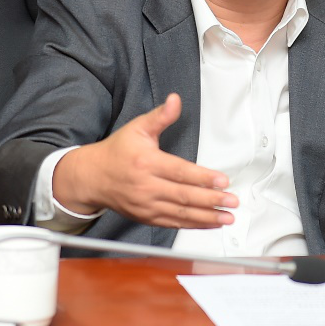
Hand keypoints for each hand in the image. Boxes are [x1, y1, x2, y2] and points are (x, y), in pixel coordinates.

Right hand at [53, 93, 235, 228]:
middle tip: (232, 201)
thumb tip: (175, 100)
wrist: (92, 177)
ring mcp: (146, 205)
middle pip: (184, 196)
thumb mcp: (137, 128)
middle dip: (211, 200)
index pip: (180, 172)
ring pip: (181, 213)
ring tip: (227, 217)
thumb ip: (160, 116)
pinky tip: (210, 223)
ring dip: (207, 217)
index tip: (222, 180)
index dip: (203, 178)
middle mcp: (146, 187)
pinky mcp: (147, 217)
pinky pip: (174, 223)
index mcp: (146, 163)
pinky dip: (194, 225)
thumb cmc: (117, 152)